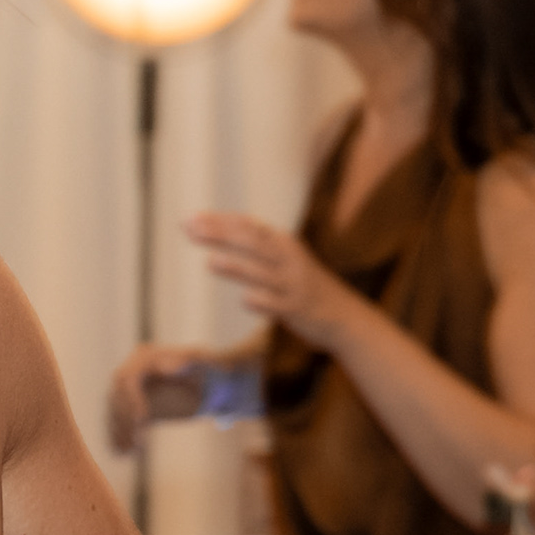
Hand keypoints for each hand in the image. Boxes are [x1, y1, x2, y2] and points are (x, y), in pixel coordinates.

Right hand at [106, 344, 218, 455]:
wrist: (214, 383)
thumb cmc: (210, 369)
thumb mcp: (202, 364)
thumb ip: (185, 363)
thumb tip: (165, 366)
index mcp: (145, 358)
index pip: (127, 378)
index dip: (131, 399)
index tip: (143, 419)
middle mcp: (132, 372)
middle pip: (117, 396)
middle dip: (124, 420)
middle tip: (137, 442)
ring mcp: (132, 390)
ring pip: (116, 411)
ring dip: (120, 432)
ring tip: (129, 453)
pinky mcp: (137, 408)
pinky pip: (123, 422)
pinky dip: (120, 437)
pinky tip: (124, 454)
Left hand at [185, 214, 362, 352]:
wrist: (344, 315)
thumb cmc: (302, 283)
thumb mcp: (284, 257)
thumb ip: (254, 244)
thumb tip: (215, 228)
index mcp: (283, 243)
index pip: (248, 226)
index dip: (220, 221)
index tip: (190, 219)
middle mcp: (289, 260)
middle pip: (252, 243)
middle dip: (222, 235)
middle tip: (192, 230)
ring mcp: (293, 285)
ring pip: (263, 273)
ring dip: (238, 267)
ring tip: (210, 262)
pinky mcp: (297, 309)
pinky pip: (278, 305)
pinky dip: (263, 301)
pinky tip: (245, 300)